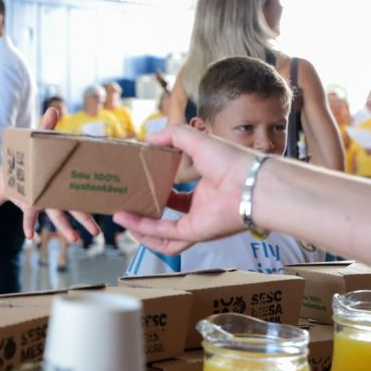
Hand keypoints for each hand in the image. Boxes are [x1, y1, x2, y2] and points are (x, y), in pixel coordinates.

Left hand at [12, 107, 99, 242]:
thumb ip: (46, 126)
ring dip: (65, 228)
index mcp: (64, 180)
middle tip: (98, 232)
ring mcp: (44, 200)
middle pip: (74, 208)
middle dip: (86, 220)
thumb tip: (53, 109)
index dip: (94, 198)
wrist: (9, 169)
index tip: (108, 206)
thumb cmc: (30, 156)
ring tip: (75, 239)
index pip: (82, 190)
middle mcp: (57, 193)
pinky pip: (30, 217)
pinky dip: (29, 226)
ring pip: (57, 217)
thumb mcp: (39, 140)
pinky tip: (30, 235)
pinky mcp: (28, 204)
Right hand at [114, 125, 252, 254]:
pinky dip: (143, 228)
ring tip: (119, 216)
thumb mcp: (197, 140)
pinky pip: (164, 235)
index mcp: (206, 189)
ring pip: (163, 233)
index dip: (159, 188)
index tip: (141, 181)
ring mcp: (197, 222)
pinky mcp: (194, 232)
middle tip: (127, 201)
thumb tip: (150, 138)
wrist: (251, 183)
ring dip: (140, 226)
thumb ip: (174, 135)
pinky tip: (125, 219)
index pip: (178, 193)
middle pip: (169, 214)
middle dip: (146, 210)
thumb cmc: (232, 161)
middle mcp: (201, 208)